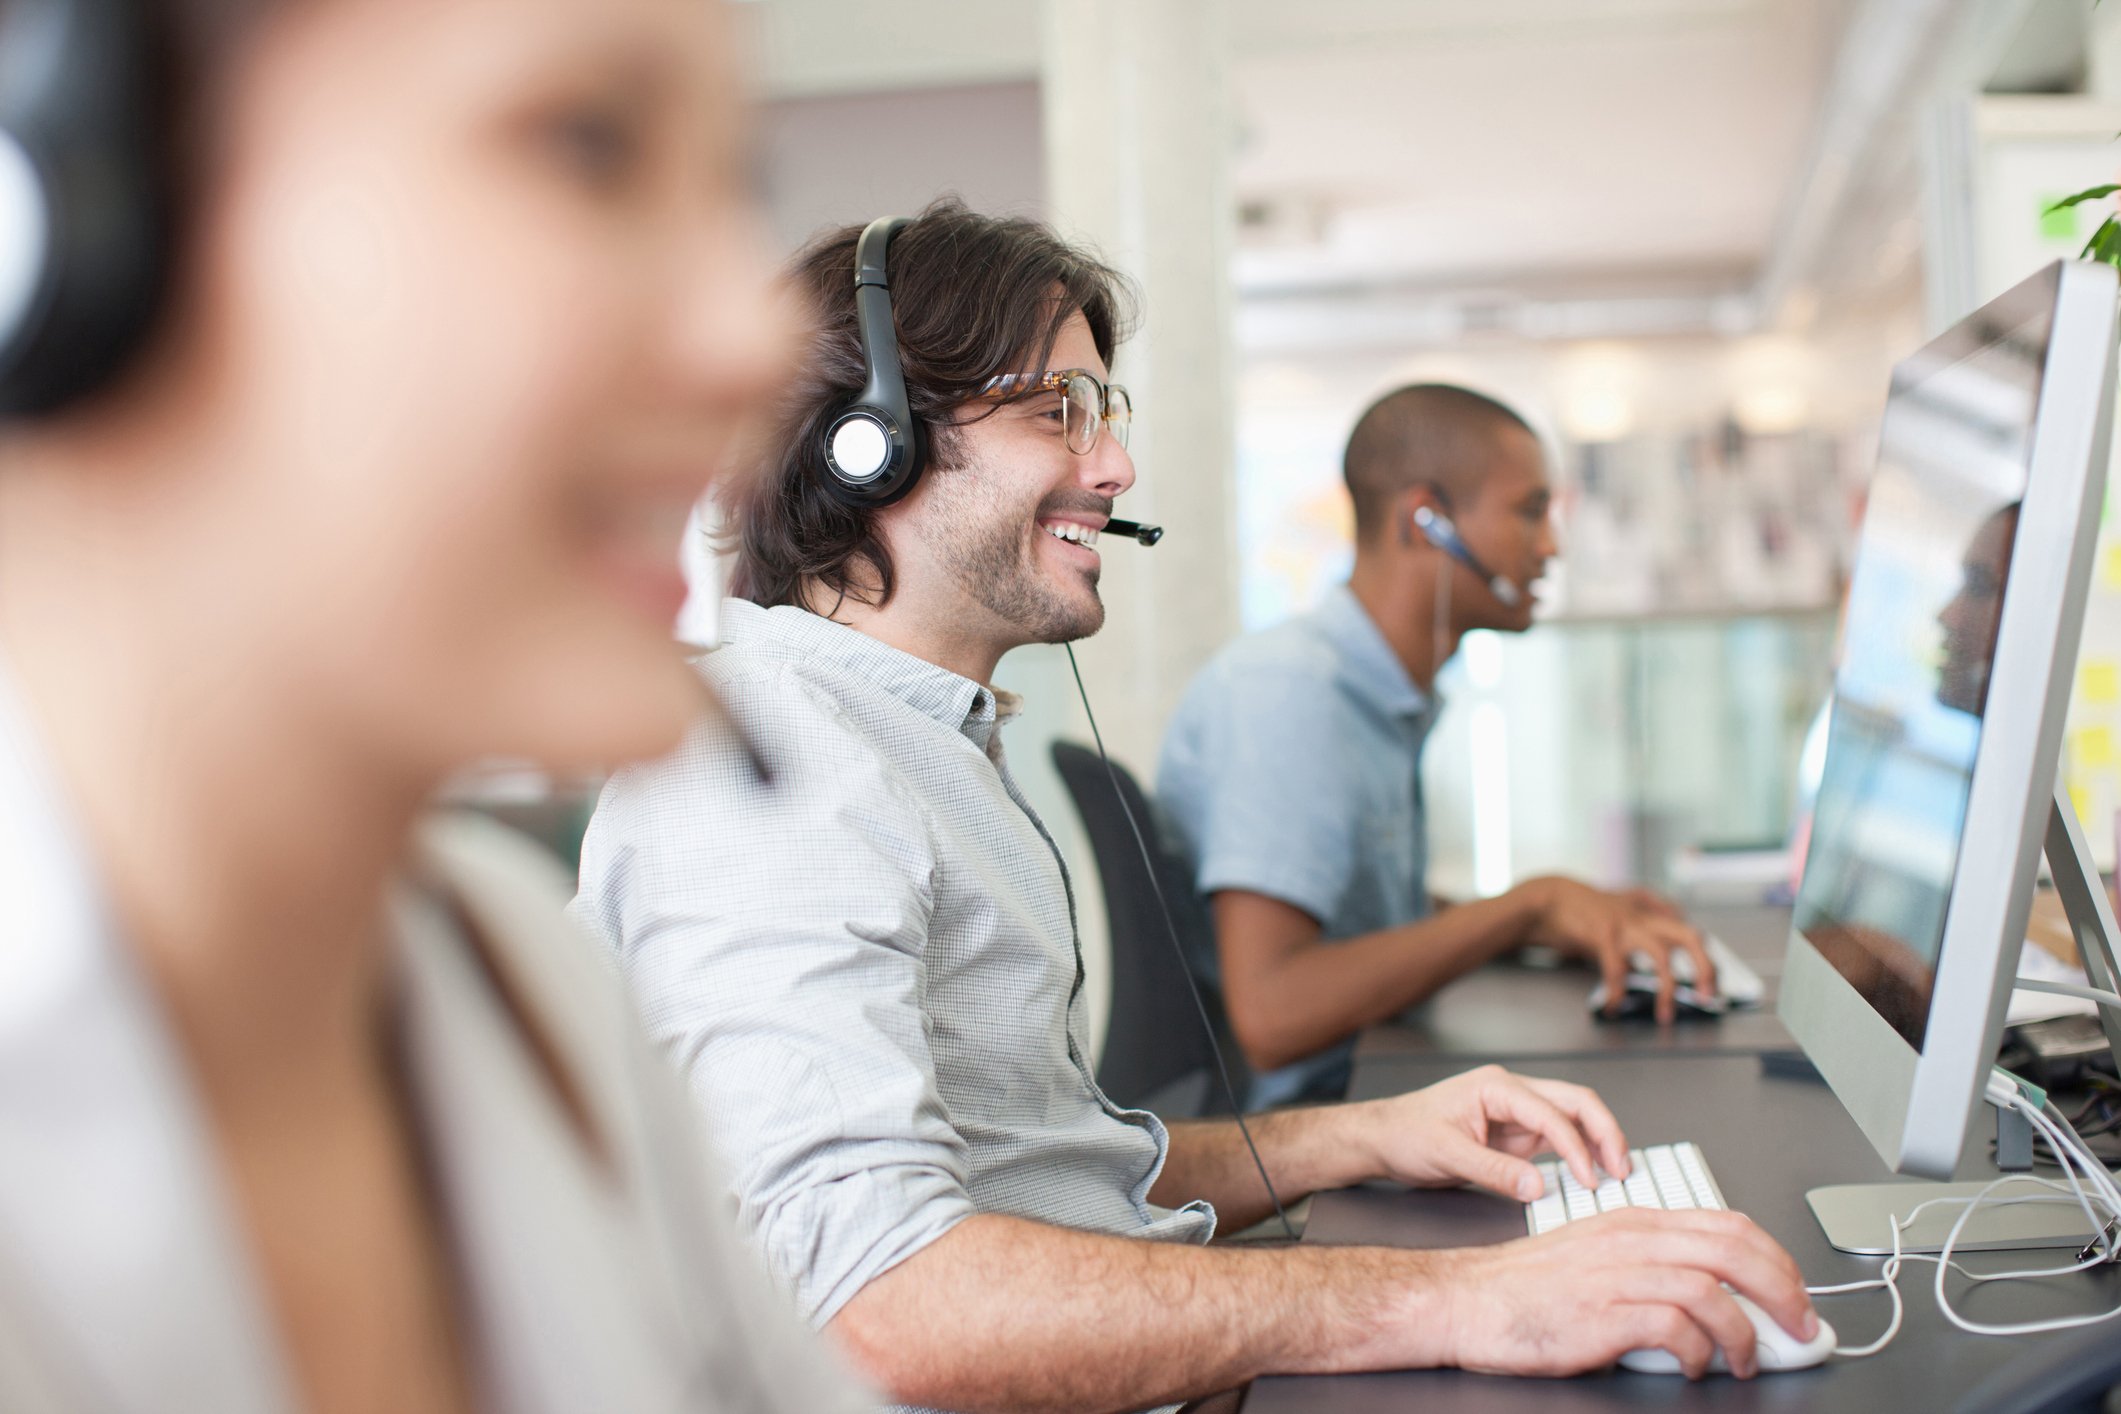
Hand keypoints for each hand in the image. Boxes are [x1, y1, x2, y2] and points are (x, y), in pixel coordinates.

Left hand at [1353, 1064, 1630, 1200]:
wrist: (1382, 1138)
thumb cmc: (1405, 1134)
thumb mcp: (1445, 1155)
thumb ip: (1493, 1170)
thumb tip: (1538, 1188)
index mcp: (1496, 1086)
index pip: (1551, 1113)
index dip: (1576, 1147)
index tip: (1589, 1180)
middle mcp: (1512, 1093)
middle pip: (1576, 1102)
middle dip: (1605, 1132)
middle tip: (1622, 1169)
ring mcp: (1516, 1113)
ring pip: (1573, 1118)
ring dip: (1598, 1142)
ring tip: (1616, 1174)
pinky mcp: (1516, 1134)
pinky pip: (1558, 1139)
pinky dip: (1579, 1153)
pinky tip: (1590, 1174)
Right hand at [1434, 1209, 1818, 1379]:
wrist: (1466, 1300)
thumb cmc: (1526, 1287)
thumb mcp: (1596, 1257)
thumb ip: (1652, 1266)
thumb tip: (1715, 1297)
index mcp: (1634, 1221)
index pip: (1727, 1223)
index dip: (1775, 1257)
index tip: (1794, 1290)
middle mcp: (1631, 1240)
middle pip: (1733, 1250)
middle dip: (1783, 1291)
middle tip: (1800, 1326)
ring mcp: (1617, 1274)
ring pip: (1712, 1289)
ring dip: (1745, 1333)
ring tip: (1744, 1360)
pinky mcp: (1603, 1313)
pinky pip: (1677, 1329)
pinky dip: (1699, 1352)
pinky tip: (1694, 1366)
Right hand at [1519, 876, 1713, 1023]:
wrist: (1548, 898)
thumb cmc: (1583, 908)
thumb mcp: (1620, 905)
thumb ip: (1644, 913)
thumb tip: (1667, 930)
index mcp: (1649, 913)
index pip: (1690, 932)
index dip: (1706, 959)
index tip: (1711, 984)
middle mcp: (1643, 916)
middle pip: (1689, 936)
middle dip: (1705, 967)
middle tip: (1707, 996)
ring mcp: (1625, 924)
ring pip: (1661, 954)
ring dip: (1667, 987)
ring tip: (1665, 1014)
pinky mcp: (1603, 933)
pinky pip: (1618, 968)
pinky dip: (1618, 990)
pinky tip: (1614, 1006)